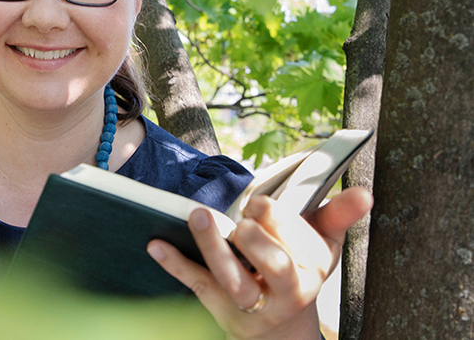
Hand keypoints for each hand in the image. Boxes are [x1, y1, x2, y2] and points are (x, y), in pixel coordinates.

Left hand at [147, 187, 372, 339]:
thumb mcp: (323, 246)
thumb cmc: (300, 271)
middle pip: (273, 266)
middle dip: (257, 240)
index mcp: (310, 271)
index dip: (276, 221)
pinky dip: (175, 265)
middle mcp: (283, 292)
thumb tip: (365, 193)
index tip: (260, 202)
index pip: (297, 246)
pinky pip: (196, 285)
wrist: (282, 330)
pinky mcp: (218, 307)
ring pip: (233, 280)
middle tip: (242, 216)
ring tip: (197, 214)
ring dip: (213, 247)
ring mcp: (249, 303)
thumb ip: (338, 216)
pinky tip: (154, 244)